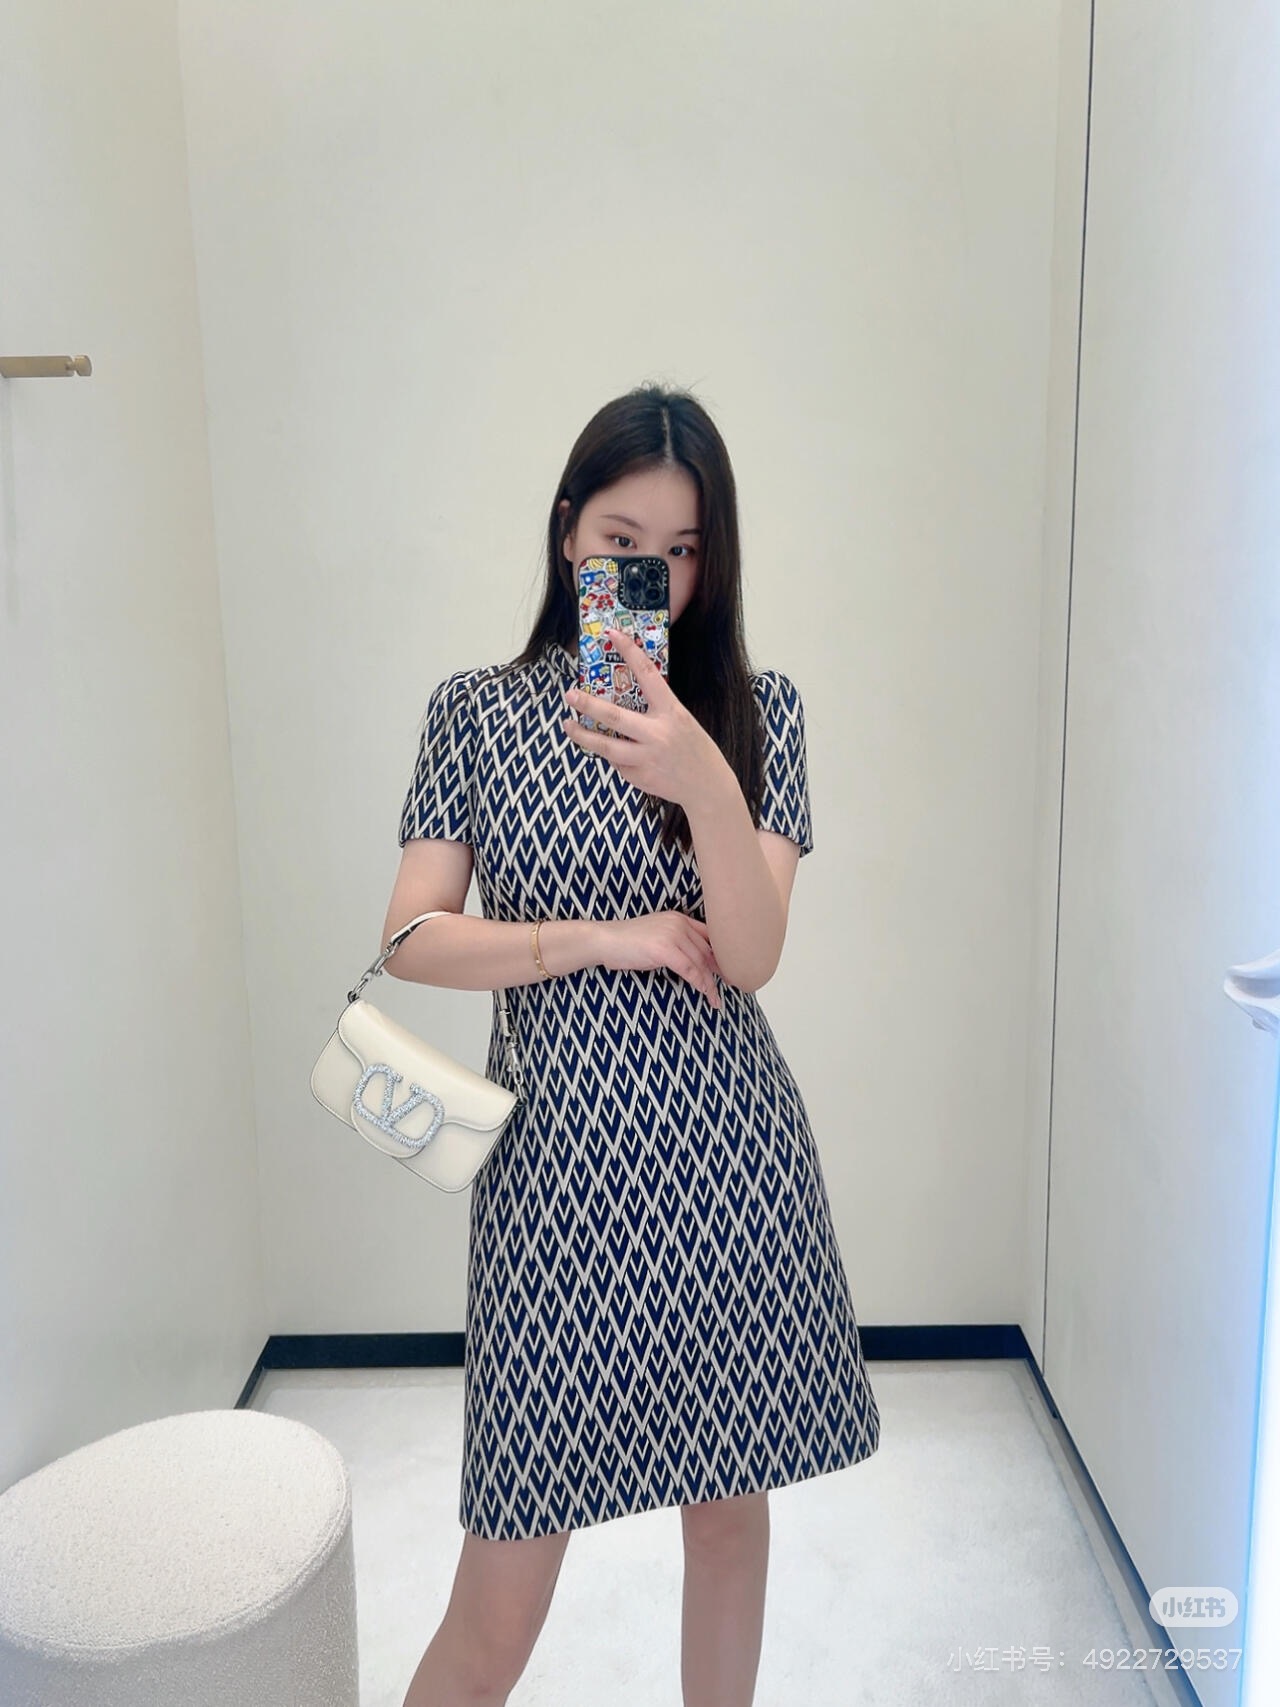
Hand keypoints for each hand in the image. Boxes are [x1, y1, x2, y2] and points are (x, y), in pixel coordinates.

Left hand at [561, 627, 726, 808]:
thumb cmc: (694, 748)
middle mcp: (658, 734)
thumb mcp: (682, 721)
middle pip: (615, 717)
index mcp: (672, 712)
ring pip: (606, 746)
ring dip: (583, 735)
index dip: (630, 651)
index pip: (648, 675)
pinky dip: (612, 757)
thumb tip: (623, 698)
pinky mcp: (639, 778)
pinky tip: (613, 753)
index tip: (613, 634)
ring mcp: (647, 758)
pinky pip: (617, 764)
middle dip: (588, 705)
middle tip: (570, 694)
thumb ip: (657, 710)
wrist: (708, 786)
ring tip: (568, 725)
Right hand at [596, 912, 722, 1009]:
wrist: (605, 941)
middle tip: (727, 987)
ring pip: (700, 962)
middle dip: (718, 971)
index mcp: (679, 918)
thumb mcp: (657, 937)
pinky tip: (704, 993)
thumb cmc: (627, 943)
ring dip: (710, 983)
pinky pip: (689, 969)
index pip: (708, 936)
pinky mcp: (664, 949)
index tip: (727, 970)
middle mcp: (679, 923)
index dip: (720, 955)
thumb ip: (677, 943)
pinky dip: (699, 983)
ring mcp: (672, 935)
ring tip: (715, 998)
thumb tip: (696, 962)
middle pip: (707, 951)